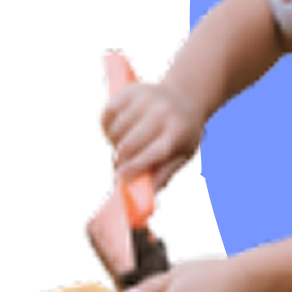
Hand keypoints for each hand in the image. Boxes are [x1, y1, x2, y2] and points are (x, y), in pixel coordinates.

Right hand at [96, 79, 203, 195]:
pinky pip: (106, 113)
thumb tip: (142, 200)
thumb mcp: (184, 153)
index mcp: (178, 132)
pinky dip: (105, 126)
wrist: (186, 94)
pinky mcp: (130, 91)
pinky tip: (115, 130)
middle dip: (121, 160)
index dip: (134, 168)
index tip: (121, 178)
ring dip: (113, 143)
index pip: (152, 153)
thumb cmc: (183, 132)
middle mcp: (162, 113)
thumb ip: (164, 174)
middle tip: (121, 165)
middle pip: (129, 144)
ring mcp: (145, 99)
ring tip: (123, 145)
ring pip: (115, 131)